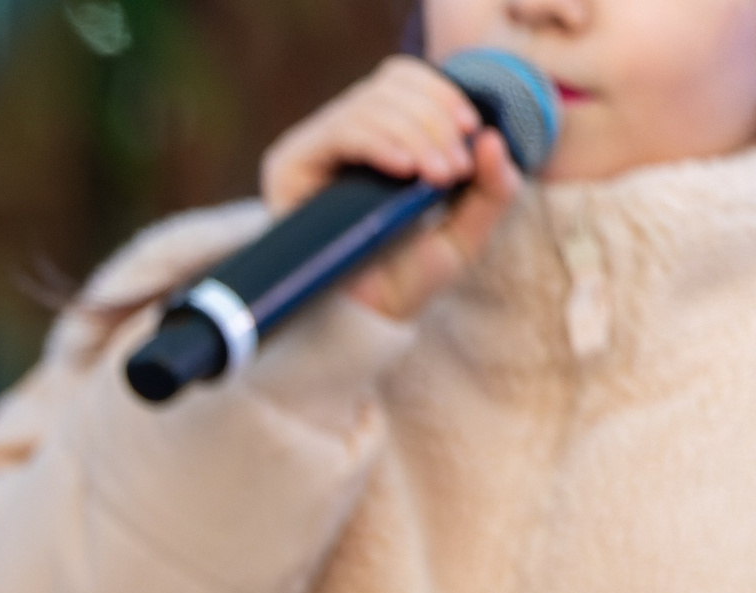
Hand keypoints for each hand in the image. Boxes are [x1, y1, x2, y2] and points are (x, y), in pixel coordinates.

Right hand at [259, 56, 522, 322]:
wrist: (360, 323)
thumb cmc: (408, 280)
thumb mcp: (467, 232)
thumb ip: (493, 188)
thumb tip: (492, 136)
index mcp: (377, 137)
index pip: (404, 79)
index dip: (441, 93)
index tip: (471, 131)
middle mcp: (340, 136)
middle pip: (390, 85)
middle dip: (435, 121)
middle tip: (455, 170)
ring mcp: (312, 149)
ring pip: (370, 105)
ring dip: (416, 133)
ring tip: (436, 178)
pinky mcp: (289, 166)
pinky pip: (342, 132)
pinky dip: (381, 142)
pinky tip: (404, 170)